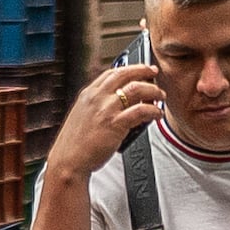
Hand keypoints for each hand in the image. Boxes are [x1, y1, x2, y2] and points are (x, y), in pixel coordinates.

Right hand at [46, 63, 167, 187]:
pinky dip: (153, 111)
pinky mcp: (115, 124)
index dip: (129, 68)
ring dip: (152, 91)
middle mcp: (97, 98)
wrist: (68, 161)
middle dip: (143, 70)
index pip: (111, 72)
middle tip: (154, 73)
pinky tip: (156, 114)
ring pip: (136, 89)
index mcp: (88, 94)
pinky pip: (141, 111)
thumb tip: (118, 102)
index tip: (140, 69)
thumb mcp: (82, 115)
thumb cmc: (75, 144)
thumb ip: (97, 105)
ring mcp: (106, 109)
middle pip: (124, 74)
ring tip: (160, 96)